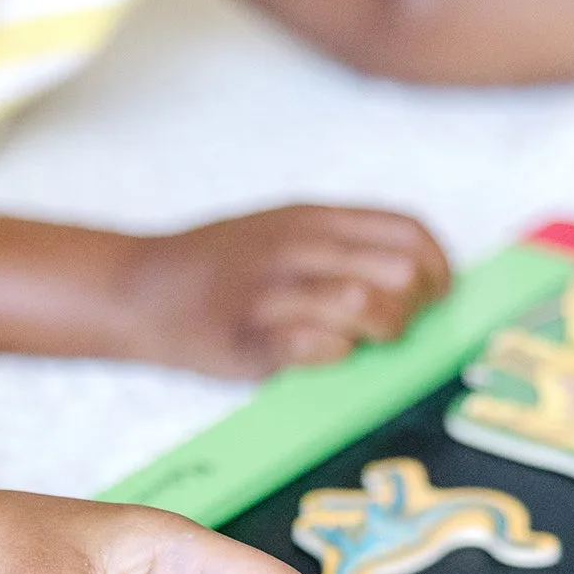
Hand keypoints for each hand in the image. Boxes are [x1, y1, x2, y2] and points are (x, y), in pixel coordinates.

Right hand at [121, 207, 449, 377]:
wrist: (136, 288)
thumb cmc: (218, 268)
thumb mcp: (280, 230)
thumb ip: (340, 243)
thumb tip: (413, 272)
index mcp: (314, 218)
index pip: (409, 233)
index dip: (437, 268)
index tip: (436, 297)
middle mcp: (299, 247)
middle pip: (400, 275)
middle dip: (412, 309)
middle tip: (392, 330)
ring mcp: (274, 290)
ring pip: (367, 309)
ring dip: (376, 335)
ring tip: (357, 344)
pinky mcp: (251, 337)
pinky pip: (320, 346)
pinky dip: (332, 355)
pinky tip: (319, 354)